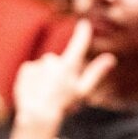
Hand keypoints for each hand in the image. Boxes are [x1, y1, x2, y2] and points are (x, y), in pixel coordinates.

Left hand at [10, 19, 114, 134]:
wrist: (37, 115)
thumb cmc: (63, 105)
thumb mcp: (83, 90)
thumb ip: (96, 72)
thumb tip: (111, 58)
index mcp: (69, 65)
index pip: (78, 44)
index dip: (83, 33)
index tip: (84, 23)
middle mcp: (53, 60)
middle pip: (58, 62)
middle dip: (58, 73)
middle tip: (58, 91)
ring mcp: (38, 64)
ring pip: (44, 68)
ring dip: (45, 77)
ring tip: (46, 93)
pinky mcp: (26, 68)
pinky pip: (32, 71)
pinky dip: (34, 79)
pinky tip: (35, 91)